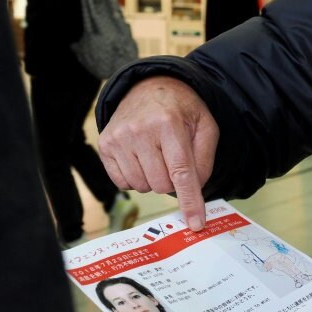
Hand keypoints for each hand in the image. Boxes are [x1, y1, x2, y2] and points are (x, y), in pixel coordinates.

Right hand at [98, 76, 219, 230]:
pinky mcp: (105, 145)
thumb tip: (194, 191)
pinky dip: (136, 178)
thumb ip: (205, 160)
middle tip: (173, 160)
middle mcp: (140, 131)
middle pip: (162, 184)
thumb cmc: (181, 111)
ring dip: (154, 179)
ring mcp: (119, 138)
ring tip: (157, 155)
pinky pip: (123, 183)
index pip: (181, 173)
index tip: (195, 223)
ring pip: (142, 186)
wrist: (149, 88)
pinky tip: (141, 158)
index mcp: (169, 124)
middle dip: (172, 181)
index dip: (190, 201)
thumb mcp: (206, 126)